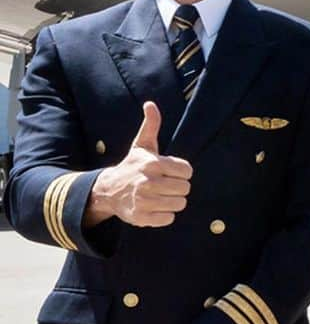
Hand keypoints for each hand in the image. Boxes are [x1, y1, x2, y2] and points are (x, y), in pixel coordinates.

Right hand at [85, 101, 192, 227]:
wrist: (109, 190)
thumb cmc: (132, 166)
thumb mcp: (142, 145)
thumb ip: (151, 124)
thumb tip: (150, 104)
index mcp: (153, 163)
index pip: (187, 171)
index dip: (182, 172)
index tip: (171, 172)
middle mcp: (148, 182)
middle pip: (185, 188)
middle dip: (179, 187)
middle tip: (166, 185)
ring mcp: (144, 201)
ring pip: (179, 204)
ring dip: (173, 201)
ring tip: (162, 195)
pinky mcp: (142, 217)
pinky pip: (169, 219)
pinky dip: (165, 215)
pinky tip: (155, 206)